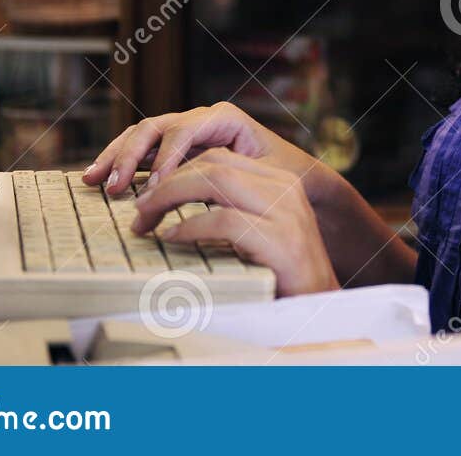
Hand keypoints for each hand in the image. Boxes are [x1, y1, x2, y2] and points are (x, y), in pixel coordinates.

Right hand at [83, 101, 318, 193]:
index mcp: (224, 119)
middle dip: (130, 155)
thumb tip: (203, 188)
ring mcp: (185, 133)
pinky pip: (141, 150)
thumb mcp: (269, 175)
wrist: (296, 179)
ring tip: (93, 180)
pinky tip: (99, 179)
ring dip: (116, 156)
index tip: (156, 187)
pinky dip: (119, 162)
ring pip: (141, 135)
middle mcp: (201, 120)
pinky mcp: (175, 150)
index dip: (166, 158)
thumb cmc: (287, 178)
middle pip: (155, 127)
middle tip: (114, 187)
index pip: (184, 130)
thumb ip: (236, 176)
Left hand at [129, 147, 339, 296]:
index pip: (221, 156)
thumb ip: (230, 210)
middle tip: (139, 208)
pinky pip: (223, 220)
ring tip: (145, 220)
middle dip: (168, 181)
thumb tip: (173, 205)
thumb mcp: (258, 230)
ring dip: (170, 197)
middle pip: (214, 163)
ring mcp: (284, 211)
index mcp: (279, 180)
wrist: (321, 304)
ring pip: (216, 180)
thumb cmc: (281, 273)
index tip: (150, 193)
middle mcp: (284, 187)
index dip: (178, 169)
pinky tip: (170, 237)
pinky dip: (189, 227)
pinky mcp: (278, 239)